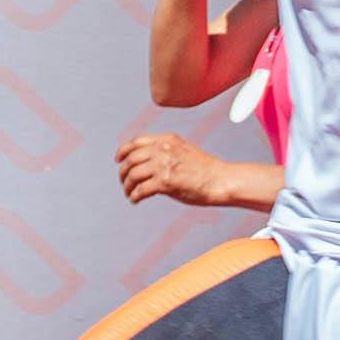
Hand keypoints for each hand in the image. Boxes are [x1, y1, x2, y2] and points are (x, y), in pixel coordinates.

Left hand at [114, 132, 258, 211]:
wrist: (221, 180)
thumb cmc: (205, 170)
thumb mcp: (183, 150)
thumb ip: (164, 152)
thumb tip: (145, 163)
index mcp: (167, 139)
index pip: (136, 141)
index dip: (123, 151)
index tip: (118, 160)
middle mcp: (163, 148)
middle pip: (131, 159)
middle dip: (123, 172)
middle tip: (123, 182)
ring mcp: (164, 165)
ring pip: (133, 175)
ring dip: (127, 186)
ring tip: (129, 193)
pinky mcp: (165, 182)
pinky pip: (140, 190)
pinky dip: (134, 196)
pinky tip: (136, 200)